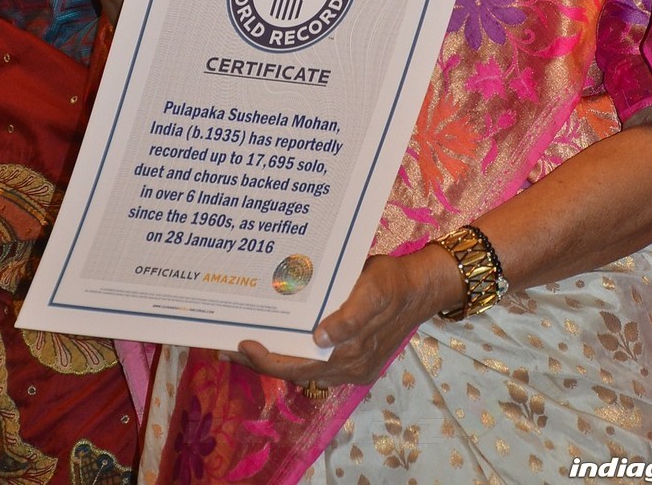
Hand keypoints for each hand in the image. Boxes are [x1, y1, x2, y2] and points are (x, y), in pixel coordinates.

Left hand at [234, 245, 461, 389]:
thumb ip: (350, 316)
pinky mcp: (355, 357)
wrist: (422, 286)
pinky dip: (295, 353)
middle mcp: (348, 368)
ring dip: (276, 358)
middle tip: (229, 345)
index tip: (241, 344)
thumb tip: (321, 337)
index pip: (298, 366)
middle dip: (262, 361)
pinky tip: (282, 338)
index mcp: (350, 353)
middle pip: (296, 371)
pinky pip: (317, 362)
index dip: (267, 359)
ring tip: (247, 342)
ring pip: (304, 369)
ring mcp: (352, 366)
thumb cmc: (392, 281)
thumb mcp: (373, 288)